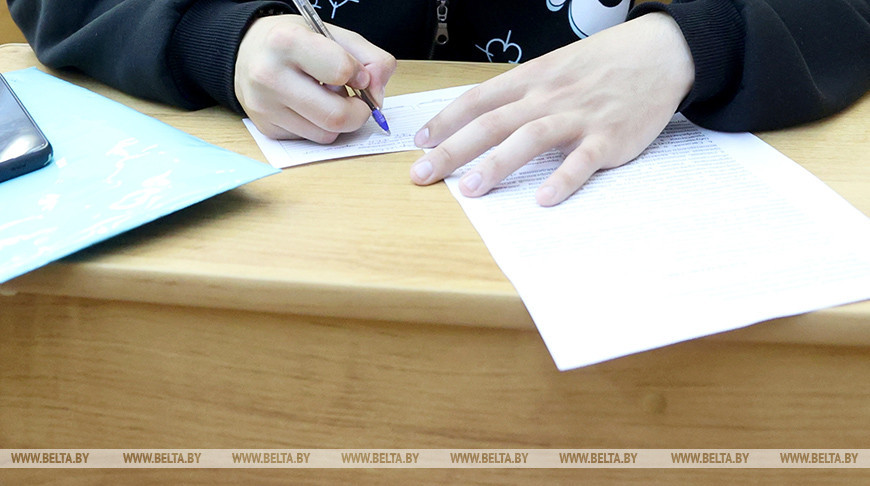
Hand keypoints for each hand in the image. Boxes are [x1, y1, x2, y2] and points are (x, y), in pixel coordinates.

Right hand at [235, 15, 395, 142]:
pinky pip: (310, 139)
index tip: (357, 73)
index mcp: (287, 42)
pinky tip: (309, 107)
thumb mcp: (335, 34)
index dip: (360, 75)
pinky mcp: (266, 128)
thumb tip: (378, 96)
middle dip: (359, 113)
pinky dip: (319, 126)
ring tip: (327, 99)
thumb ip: (371, 58)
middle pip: (336, 116)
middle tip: (358, 102)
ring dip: (339, 121)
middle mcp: (269, 75)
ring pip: (326, 134)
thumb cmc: (297, 41)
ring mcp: (265, 106)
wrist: (248, 50)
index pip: (341, 71)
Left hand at [410, 12, 693, 205]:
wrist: (661, 52)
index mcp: (532, 79)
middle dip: (453, 150)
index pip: (478, 99)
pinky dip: (563, 180)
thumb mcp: (555, 67)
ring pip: (530, 138)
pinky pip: (582, 161)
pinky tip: (543, 199)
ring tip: (470, 190)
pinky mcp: (609, 137)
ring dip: (497, 165)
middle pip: (492, 123)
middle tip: (423, 174)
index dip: (446, 121)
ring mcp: (579, 116)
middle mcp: (549, 97)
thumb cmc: (603, 63)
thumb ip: (522, 93)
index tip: (420, 143)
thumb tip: (482, 117)